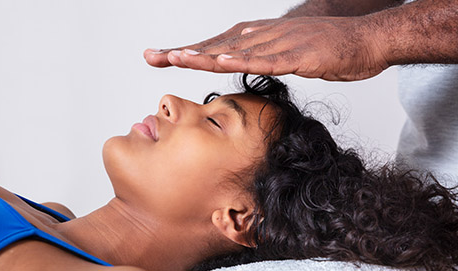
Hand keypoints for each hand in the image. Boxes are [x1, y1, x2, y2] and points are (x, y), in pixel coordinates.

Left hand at [144, 16, 389, 80]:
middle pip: (218, 45)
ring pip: (238, 51)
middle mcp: (265, 36)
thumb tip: (241, 60)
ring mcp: (282, 44)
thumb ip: (262, 56)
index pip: (216, 46)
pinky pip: (270, 59)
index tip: (161, 57)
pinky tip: (226, 61)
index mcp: (259, 38)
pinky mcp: (301, 55)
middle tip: (153, 56)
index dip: (188, 52)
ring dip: (206, 54)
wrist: (366, 38)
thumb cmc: (327, 48)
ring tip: (178, 57)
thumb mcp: (286, 52)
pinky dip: (246, 60)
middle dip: (185, 52)